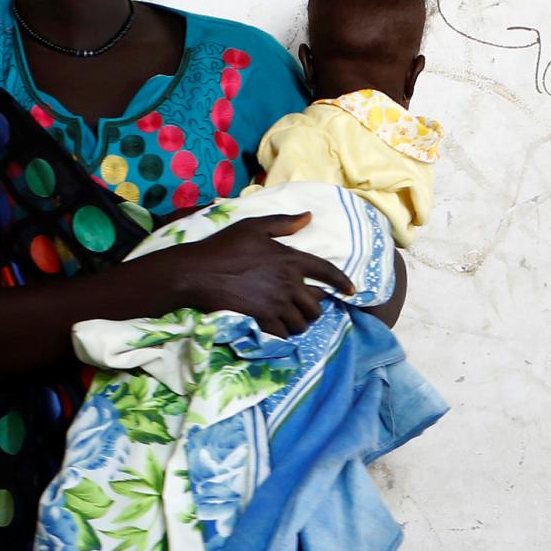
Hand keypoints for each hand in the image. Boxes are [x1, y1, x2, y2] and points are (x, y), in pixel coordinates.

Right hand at [158, 212, 354, 337]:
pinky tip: (279, 330)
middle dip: (315, 309)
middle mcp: (289, 283)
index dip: (342, 282)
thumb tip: (309, 217)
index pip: (326, 271)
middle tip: (306, 309)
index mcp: (291, 259)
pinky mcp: (263, 320)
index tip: (351, 291)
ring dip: (301, 323)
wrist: (198, 272)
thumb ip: (284, 223)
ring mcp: (277, 304)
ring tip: (294, 320)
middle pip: (317, 305)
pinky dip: (285, 334)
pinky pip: (285, 334)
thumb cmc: (224, 246)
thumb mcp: (254, 227)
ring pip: (302, 322)